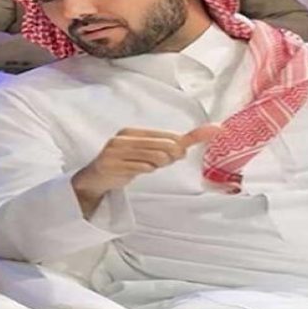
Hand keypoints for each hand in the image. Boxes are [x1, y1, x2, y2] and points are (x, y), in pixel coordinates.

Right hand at [72, 126, 221, 216]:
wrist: (96, 178)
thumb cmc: (126, 163)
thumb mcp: (149, 151)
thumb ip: (176, 143)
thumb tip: (211, 130)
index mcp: (132, 132)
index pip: (166, 136)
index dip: (178, 146)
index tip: (178, 154)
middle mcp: (123, 139)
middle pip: (163, 146)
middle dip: (170, 157)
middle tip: (165, 162)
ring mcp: (116, 152)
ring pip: (154, 158)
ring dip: (158, 165)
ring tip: (150, 166)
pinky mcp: (112, 165)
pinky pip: (141, 168)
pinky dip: (146, 171)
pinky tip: (139, 170)